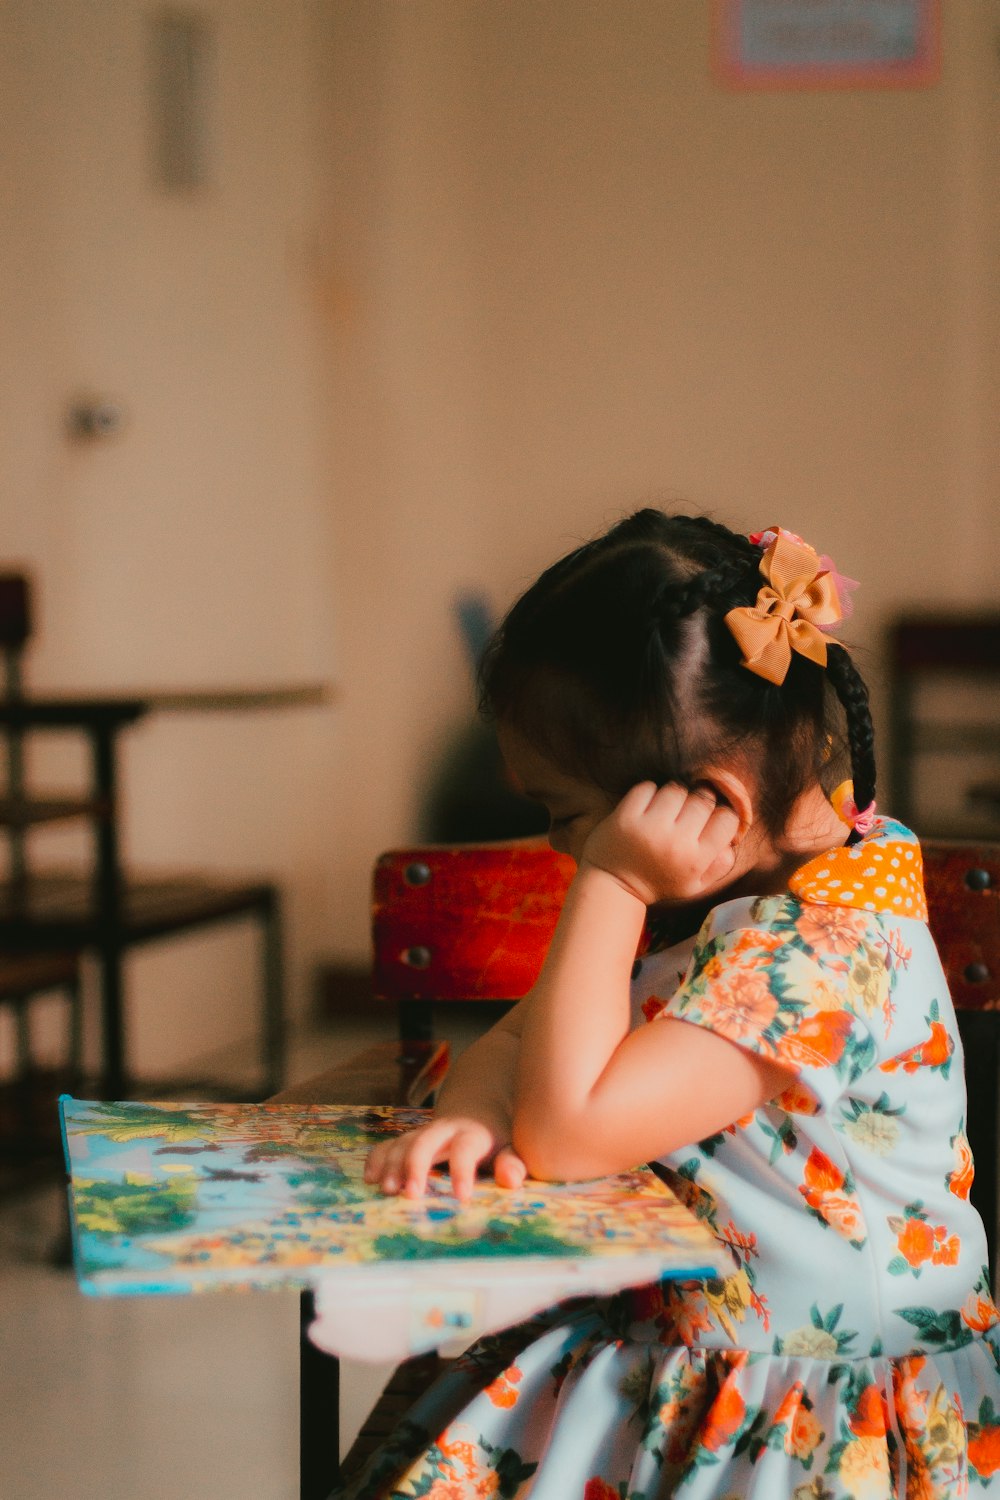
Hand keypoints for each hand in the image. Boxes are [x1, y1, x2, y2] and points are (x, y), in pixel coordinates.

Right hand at [363, 1116, 527, 1202]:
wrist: (478, 1110)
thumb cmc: (497, 1138)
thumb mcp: (512, 1147)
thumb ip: (513, 1163)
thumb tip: (511, 1180)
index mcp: (472, 1134)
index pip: (466, 1149)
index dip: (463, 1171)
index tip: (462, 1197)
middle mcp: (444, 1130)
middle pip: (426, 1141)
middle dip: (415, 1166)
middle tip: (410, 1194)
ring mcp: (424, 1132)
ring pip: (404, 1143)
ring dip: (393, 1165)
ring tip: (387, 1190)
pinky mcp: (409, 1138)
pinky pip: (389, 1144)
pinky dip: (378, 1158)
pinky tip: (370, 1178)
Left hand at [580, 782, 739, 905]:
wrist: (613, 885)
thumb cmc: (659, 881)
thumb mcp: (695, 885)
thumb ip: (720, 864)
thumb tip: (734, 838)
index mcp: (696, 861)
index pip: (728, 819)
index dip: (721, 816)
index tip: (709, 821)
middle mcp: (675, 843)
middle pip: (703, 799)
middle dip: (698, 802)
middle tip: (685, 815)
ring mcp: (649, 828)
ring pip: (676, 789)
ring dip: (673, 796)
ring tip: (665, 811)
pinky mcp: (626, 816)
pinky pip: (648, 787)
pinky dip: (649, 793)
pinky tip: (646, 809)